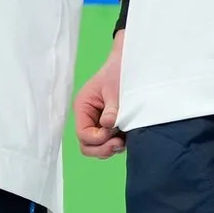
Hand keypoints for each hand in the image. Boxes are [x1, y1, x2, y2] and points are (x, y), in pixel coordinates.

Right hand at [73, 33, 124, 157]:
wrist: (130, 63)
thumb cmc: (119, 72)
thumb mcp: (115, 89)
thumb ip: (112, 109)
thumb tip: (108, 126)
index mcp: (83, 106)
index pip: (83, 134)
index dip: (97, 139)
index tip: (113, 133)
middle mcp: (88, 117)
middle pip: (87, 145)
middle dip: (102, 149)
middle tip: (119, 144)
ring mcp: (98, 123)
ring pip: (98, 146)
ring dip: (110, 147)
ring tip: (125, 139)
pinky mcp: (110, 126)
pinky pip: (109, 142)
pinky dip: (116, 144)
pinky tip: (128, 136)